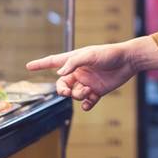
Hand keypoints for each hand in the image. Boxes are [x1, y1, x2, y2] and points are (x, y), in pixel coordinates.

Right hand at [27, 42, 141, 110]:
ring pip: (74, 95)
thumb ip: (73, 62)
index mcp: (74, 60)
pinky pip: (86, 102)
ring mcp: (87, 82)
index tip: (28, 66)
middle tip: (67, 92)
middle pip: (62, 85)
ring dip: (78, 95)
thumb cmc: (109, 54)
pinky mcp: (97, 92)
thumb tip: (59, 73)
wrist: (128, 61)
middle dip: (62, 90)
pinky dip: (86, 104)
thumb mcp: (90, 55)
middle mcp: (79, 72)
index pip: (53, 62)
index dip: (40, 64)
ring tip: (88, 91)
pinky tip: (89, 101)